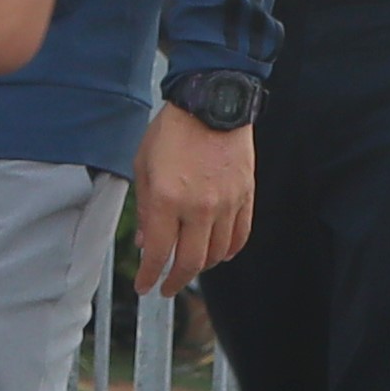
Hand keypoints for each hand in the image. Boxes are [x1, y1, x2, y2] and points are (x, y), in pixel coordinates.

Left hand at [129, 103, 254, 293]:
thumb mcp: (144, 167)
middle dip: (175, 281)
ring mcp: (226, 203)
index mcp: (168, 199)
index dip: (149, 276)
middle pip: (190, 262)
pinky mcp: (245, 196)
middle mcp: (199, 206)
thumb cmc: (173, 130)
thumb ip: (146, 209)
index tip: (144, 286)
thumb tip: (146, 243)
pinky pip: (240, 235)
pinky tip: (218, 254)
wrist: (211, 103)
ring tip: (189, 268)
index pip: (159, 253)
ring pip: (217, 253)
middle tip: (166, 287)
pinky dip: (229, 251)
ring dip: (201, 267)